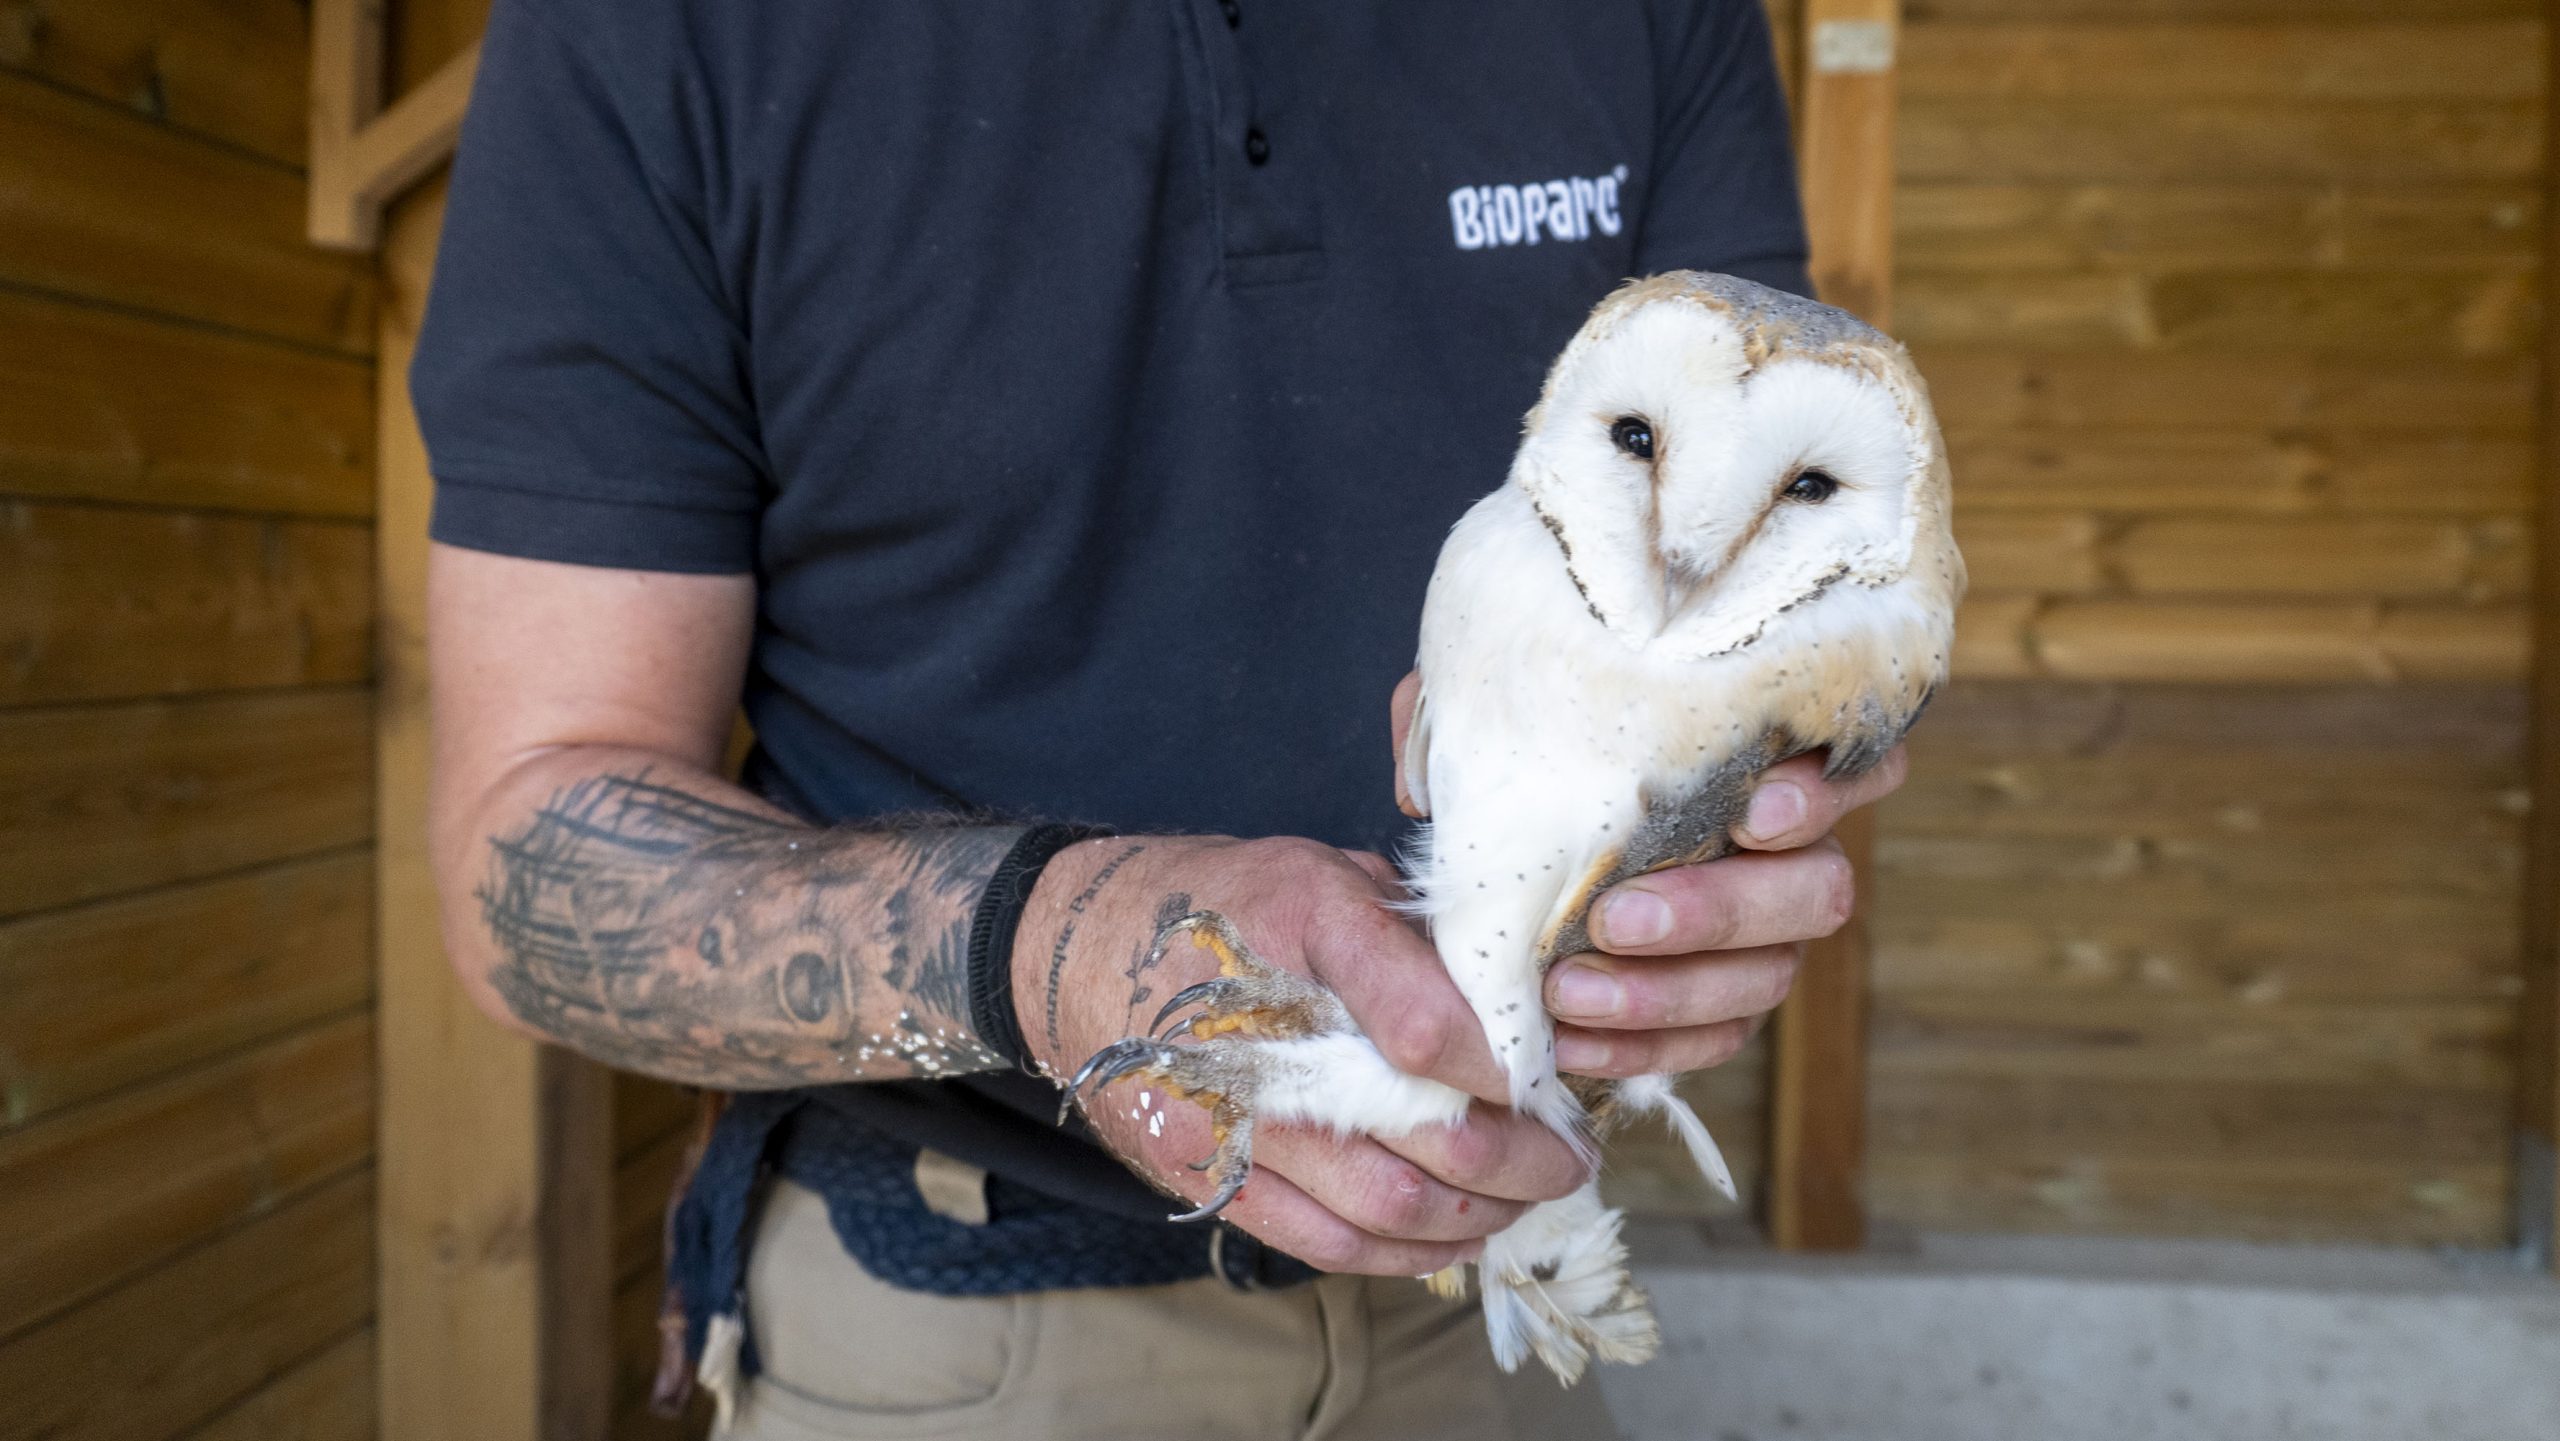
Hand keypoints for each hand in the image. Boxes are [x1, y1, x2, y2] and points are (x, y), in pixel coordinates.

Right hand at [1016, 834, 1588, 1276]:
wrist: (1078, 950)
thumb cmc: (1224, 903)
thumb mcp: (1323, 874)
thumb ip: (1414, 932)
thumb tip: (1522, 994)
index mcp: (1300, 921)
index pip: (1423, 1013)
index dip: (1506, 1058)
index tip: (1552, 1070)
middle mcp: (1265, 1028)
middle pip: (1428, 1131)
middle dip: (1524, 1156)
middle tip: (1571, 1153)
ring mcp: (1236, 1117)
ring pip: (1394, 1206)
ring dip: (1482, 1214)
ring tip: (1527, 1196)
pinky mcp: (1213, 1179)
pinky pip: (1331, 1242)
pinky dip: (1410, 1250)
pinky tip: (1456, 1231)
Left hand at [1389, 670, 1904, 1080]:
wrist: (1501, 848)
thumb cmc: (1521, 750)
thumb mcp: (1495, 708)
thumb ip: (1476, 714)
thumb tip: (1427, 786)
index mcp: (1762, 753)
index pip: (1856, 760)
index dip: (1824, 793)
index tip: (1750, 812)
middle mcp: (1787, 849)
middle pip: (1819, 890)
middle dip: (1721, 910)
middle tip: (1617, 919)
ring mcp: (1764, 933)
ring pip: (1771, 977)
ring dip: (1670, 992)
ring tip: (1569, 992)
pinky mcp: (1724, 1002)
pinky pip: (1714, 1041)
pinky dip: (1644, 1048)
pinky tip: (1572, 1044)